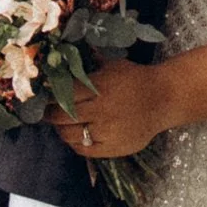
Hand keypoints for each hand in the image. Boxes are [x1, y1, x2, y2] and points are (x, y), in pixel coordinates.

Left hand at [54, 57, 175, 163]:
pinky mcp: (114, 148)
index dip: (49, 97)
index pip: (63, 95)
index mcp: (99, 87)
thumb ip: (89, 63)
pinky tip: (76, 136)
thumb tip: (64, 55)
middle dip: (50, 115)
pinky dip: (75, 144)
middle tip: (46, 113)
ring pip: (70, 135)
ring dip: (61, 130)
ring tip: (61, 125)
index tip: (43, 97)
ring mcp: (107, 132)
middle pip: (61, 117)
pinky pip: (84, 150)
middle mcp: (101, 110)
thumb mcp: (112, 65)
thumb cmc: (135, 78)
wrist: (164, 99)